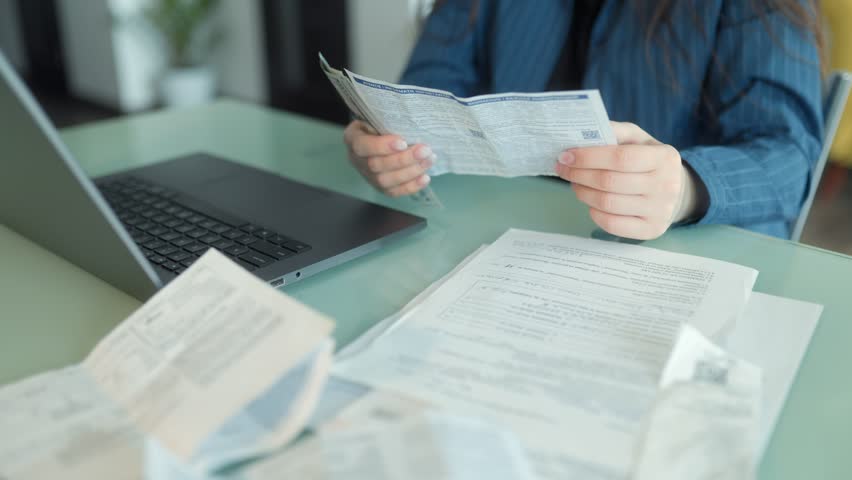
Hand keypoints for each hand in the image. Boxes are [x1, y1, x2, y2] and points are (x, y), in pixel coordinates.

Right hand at [343, 120, 433, 196]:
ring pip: (385, 181)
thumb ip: (388, 119)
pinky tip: (425, 178)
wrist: (378, 135)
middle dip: (403, 160)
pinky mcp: (380, 187)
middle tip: (425, 150)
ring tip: (429, 160)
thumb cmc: (380, 122)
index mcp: (353, 139)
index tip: (403, 142)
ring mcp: (367, 176)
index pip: (363, 146)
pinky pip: (394, 192)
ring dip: (411, 172)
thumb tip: (412, 118)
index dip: (382, 147)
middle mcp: (356, 160)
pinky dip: (411, 186)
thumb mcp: (379, 116)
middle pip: (376, 166)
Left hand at [556, 121, 697, 239]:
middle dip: (579, 174)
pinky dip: (594, 213)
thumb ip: (615, 132)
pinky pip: (612, 224)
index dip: (588, 157)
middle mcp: (666, 185)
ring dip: (582, 192)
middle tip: (563, 169)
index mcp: (664, 157)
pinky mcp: (652, 230)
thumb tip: (582, 133)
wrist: (676, 191)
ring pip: (607, 203)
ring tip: (575, 183)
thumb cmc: (648, 160)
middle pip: (609, 181)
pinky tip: (590, 202)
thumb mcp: (638, 139)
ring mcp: (660, 211)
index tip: (566, 156)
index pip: (620, 158)